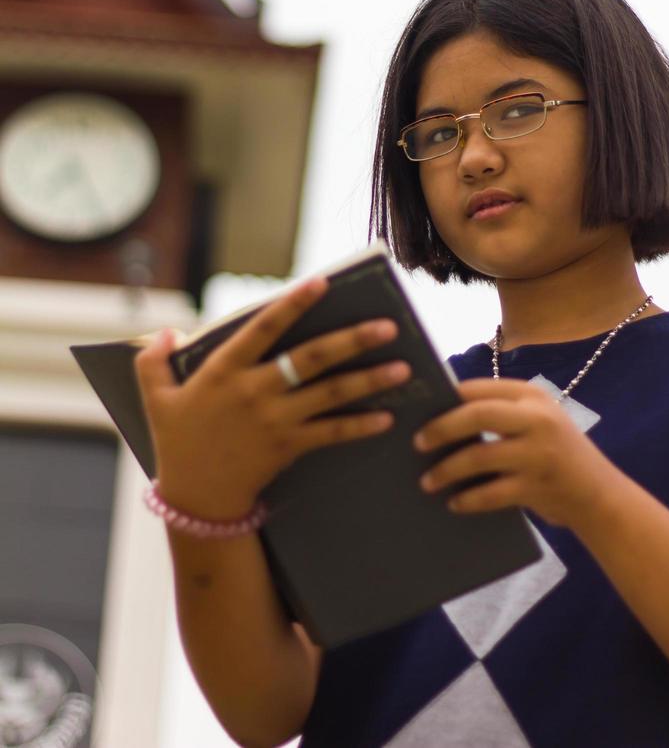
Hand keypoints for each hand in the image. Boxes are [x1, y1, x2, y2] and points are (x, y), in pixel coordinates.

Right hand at [134, 277, 409, 521]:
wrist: (196, 499)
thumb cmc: (177, 441)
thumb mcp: (155, 398)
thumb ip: (153, 361)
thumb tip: (168, 331)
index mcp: (224, 370)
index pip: (264, 327)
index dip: (294, 303)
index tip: (324, 282)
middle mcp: (255, 390)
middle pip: (311, 358)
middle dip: (352, 340)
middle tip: (389, 325)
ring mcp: (275, 420)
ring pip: (330, 394)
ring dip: (369, 380)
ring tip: (403, 367)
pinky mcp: (289, 447)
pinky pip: (331, 433)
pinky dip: (359, 426)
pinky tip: (387, 417)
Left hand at [414, 377, 615, 529]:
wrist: (599, 495)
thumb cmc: (555, 453)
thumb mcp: (536, 422)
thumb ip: (501, 413)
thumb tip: (440, 415)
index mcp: (532, 396)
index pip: (480, 389)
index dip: (446, 398)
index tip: (419, 408)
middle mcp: (537, 419)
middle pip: (477, 414)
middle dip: (441, 428)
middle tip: (417, 443)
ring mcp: (538, 453)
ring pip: (479, 456)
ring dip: (447, 470)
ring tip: (427, 481)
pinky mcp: (537, 487)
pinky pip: (491, 493)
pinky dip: (468, 499)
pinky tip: (453, 503)